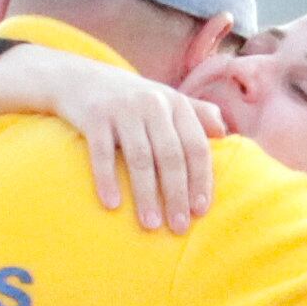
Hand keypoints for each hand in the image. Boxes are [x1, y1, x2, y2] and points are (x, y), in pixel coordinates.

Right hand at [0, 46, 222, 232]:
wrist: (81, 78)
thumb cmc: (131, 99)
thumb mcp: (165, 99)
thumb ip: (197, 113)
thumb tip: (225, 134)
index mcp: (175, 103)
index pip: (196, 146)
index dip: (201, 180)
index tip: (201, 211)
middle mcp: (152, 103)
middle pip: (171, 155)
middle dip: (177, 194)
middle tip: (179, 227)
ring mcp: (122, 109)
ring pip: (140, 158)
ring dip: (146, 194)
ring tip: (151, 224)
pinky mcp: (94, 116)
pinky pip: (102, 153)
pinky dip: (107, 179)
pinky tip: (112, 205)